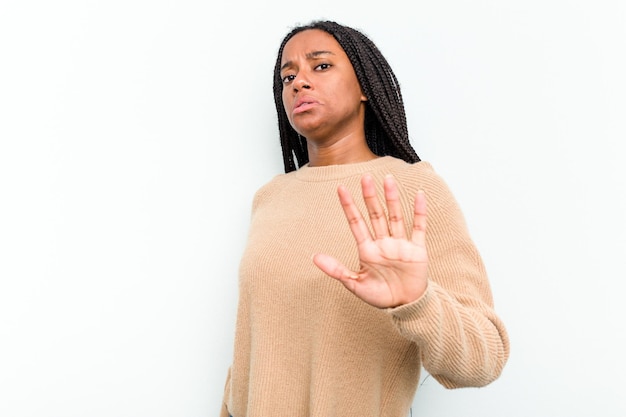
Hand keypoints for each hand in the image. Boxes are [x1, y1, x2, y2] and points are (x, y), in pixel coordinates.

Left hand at [313, 174, 428, 307]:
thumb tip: (315, 257)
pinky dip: (419, 212)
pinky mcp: (417, 250)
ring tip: (388, 179)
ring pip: (395, 216)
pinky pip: (419, 227)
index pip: (356, 223)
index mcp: (367, 250)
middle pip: (376, 214)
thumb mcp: (355, 284)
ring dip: (392, 198)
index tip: (341, 189)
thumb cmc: (380, 296)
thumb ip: (336, 270)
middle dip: (370, 196)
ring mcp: (400, 244)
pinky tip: (418, 195)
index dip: (349, 206)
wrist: (405, 306)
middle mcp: (383, 243)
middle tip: (365, 177)